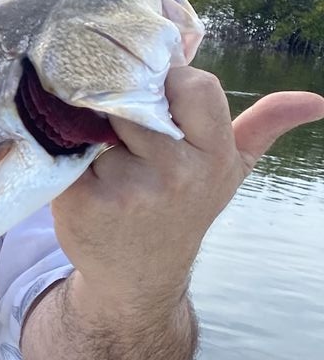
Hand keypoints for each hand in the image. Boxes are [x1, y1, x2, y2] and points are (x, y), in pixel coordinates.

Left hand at [52, 65, 323, 311]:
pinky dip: (62, 148)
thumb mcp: (229, 170)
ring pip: (97, 117)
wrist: (136, 277)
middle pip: (138, 97)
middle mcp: (176, 174)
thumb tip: (315, 101)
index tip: (157, 99)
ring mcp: (128, 189)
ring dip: (89, 123)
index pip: (194, 85)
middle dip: (124, 103)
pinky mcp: (81, 200)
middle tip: (120, 125)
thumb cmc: (181, 208)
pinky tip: (74, 167)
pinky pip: (63, 147)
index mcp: (214, 155)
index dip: (170, 82)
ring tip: (98, 150)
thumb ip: (264, 127)